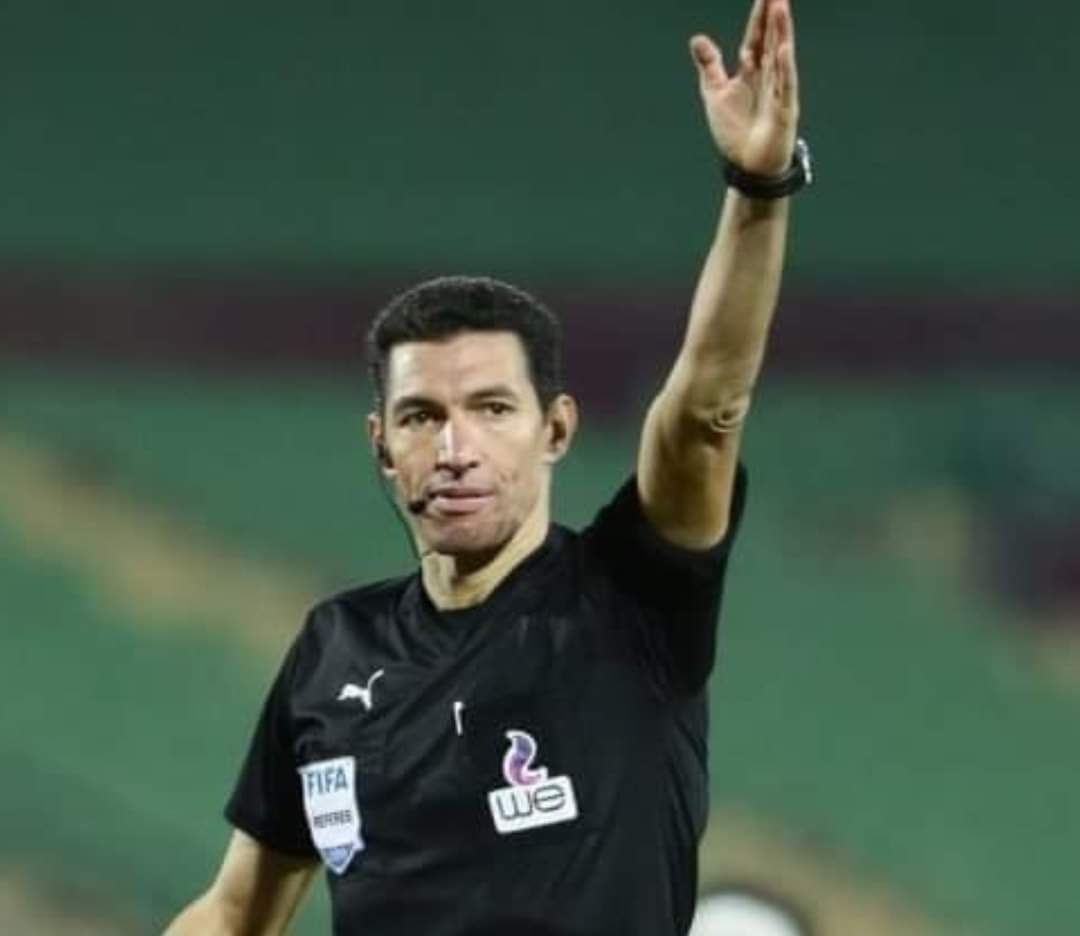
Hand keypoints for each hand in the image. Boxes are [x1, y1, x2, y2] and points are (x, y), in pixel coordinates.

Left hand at [689, 0, 799, 176]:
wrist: (747, 166)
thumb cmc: (735, 132)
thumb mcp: (715, 94)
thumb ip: (709, 66)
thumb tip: (698, 39)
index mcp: (751, 72)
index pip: (755, 37)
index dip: (758, 16)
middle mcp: (767, 77)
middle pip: (770, 40)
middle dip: (774, 16)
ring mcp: (778, 92)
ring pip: (780, 57)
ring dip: (781, 33)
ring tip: (781, 8)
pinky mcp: (784, 111)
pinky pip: (784, 87)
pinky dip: (784, 70)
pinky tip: (782, 51)